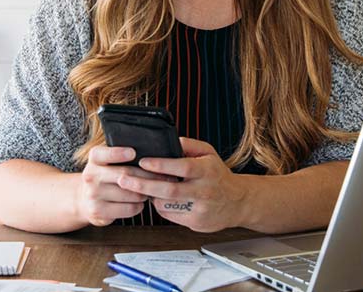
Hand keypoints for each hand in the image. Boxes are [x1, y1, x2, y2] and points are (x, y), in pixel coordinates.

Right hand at [75, 146, 167, 226]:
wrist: (85, 200)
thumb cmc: (105, 179)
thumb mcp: (106, 163)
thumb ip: (121, 157)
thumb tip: (152, 157)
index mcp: (94, 159)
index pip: (103, 153)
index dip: (118, 153)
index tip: (133, 153)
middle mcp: (90, 176)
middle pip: (125, 174)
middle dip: (148, 176)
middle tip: (165, 177)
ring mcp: (93, 195)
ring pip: (130, 194)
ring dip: (145, 193)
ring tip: (151, 191)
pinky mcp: (98, 212)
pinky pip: (128, 208)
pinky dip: (139, 206)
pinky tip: (139, 203)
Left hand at [119, 138, 251, 232]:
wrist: (238, 202)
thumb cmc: (218, 175)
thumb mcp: (209, 153)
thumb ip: (189, 145)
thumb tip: (170, 139)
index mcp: (207, 171)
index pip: (182, 167)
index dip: (161, 165)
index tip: (143, 161)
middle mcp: (204, 191)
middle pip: (169, 190)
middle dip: (143, 184)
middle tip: (123, 179)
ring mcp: (200, 209)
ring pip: (166, 204)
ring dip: (150, 196)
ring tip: (138, 186)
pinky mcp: (196, 223)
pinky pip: (170, 215)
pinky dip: (160, 207)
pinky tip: (157, 198)